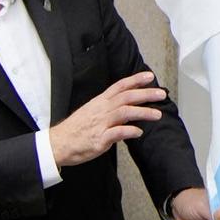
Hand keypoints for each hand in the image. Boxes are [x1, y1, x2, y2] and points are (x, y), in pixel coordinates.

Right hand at [50, 70, 165, 166]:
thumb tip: (128, 109)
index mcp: (100, 102)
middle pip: (126, 97)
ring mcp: (100, 124)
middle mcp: (101, 110)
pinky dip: (130, 131)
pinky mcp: (99, 139)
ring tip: (157, 114)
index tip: (150, 76)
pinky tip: (139, 132)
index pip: (119, 86)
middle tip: (161, 94)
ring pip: (125, 112)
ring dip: (143, 112)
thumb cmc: (76, 129)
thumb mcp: (92, 113)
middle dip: (145, 94)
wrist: (58, 143)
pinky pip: (117, 133)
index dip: (135, 80)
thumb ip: (110, 110)